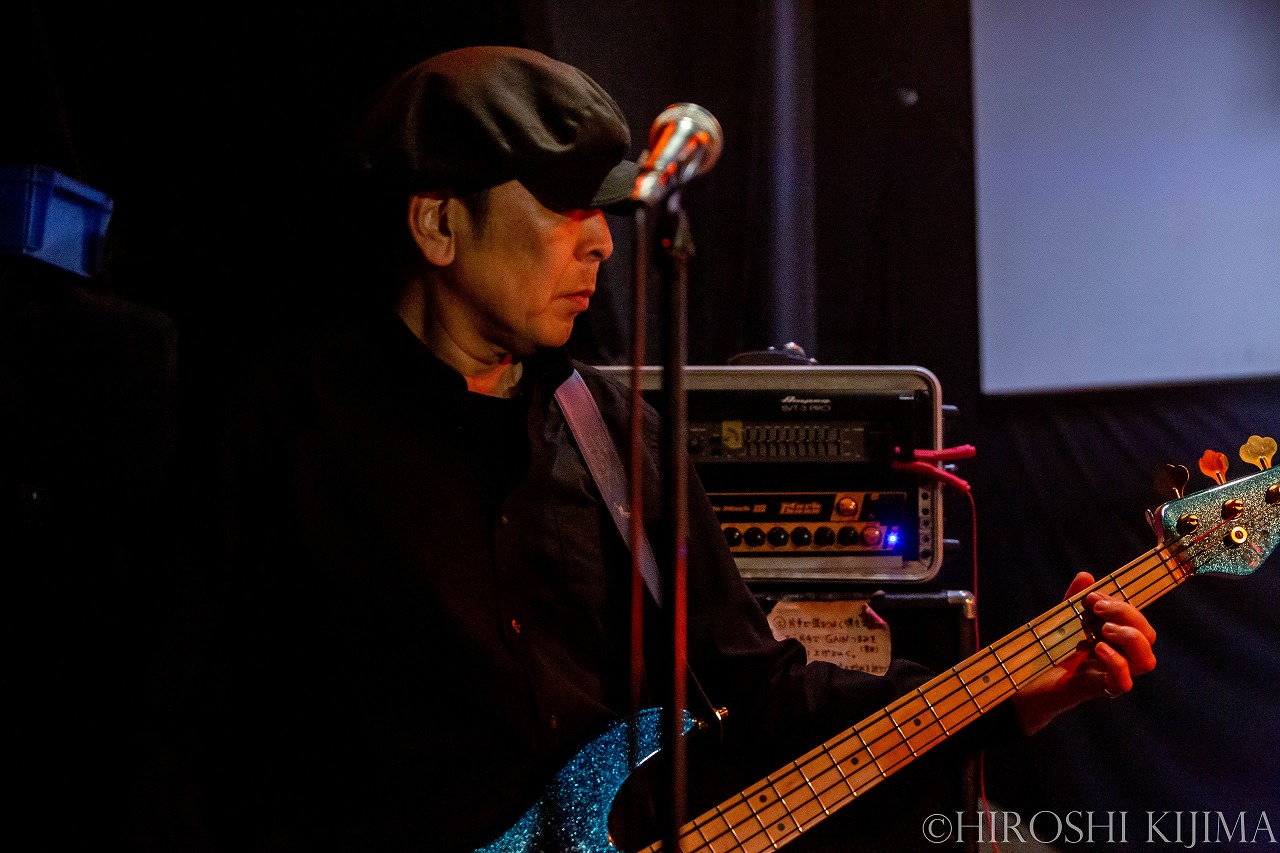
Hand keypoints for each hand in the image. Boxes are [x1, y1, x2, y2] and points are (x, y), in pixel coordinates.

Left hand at [1012, 572, 1157, 734]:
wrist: (1023, 682)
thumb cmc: (1045, 652)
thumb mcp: (1060, 621)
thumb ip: (1073, 601)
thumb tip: (1086, 576)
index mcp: (1113, 638)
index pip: (1136, 620)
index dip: (1122, 604)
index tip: (1092, 596)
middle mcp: (1118, 656)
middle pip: (1148, 637)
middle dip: (1129, 614)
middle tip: (1098, 609)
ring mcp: (1110, 675)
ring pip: (1146, 661)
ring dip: (1130, 638)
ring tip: (1103, 629)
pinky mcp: (1097, 689)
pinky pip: (1123, 683)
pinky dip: (1116, 662)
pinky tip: (1099, 648)